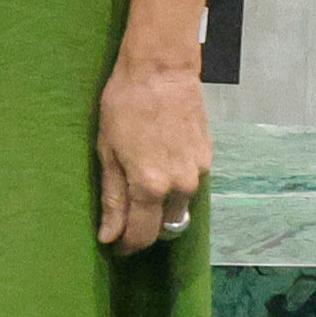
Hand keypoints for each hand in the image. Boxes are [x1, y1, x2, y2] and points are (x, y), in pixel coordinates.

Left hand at [97, 54, 210, 250]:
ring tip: (142, 184)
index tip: (116, 247)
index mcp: (150, 186)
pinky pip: (190, 185)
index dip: (128, 246)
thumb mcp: (107, 151)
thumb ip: (112, 198)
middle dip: (146, 228)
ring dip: (162, 206)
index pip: (143, 235)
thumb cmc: (124, 105)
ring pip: (180, 207)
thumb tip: (110, 235)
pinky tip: (160, 163)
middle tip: (127, 217)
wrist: (161, 69)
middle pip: (165, 226)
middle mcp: (180, 186)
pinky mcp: (208, 158)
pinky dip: (175, 185)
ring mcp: (199, 172)